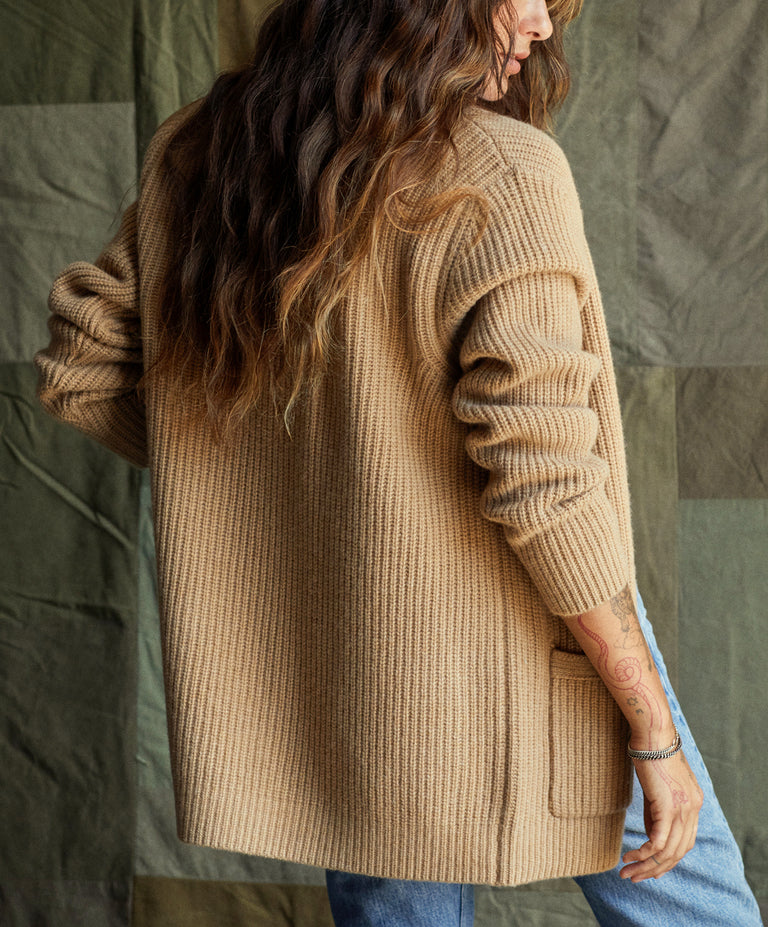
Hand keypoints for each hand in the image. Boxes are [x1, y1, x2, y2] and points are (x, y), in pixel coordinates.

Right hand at [620, 749, 703, 881]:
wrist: (652, 733)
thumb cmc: (651, 751)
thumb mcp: (658, 784)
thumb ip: (658, 809)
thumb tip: (652, 832)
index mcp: (694, 802)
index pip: (684, 842)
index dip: (667, 859)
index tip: (648, 867)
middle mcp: (693, 808)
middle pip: (678, 852)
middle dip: (655, 869)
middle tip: (634, 877)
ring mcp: (683, 808)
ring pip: (668, 851)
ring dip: (646, 866)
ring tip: (627, 872)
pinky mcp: (668, 806)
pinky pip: (659, 841)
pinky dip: (644, 854)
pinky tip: (630, 857)